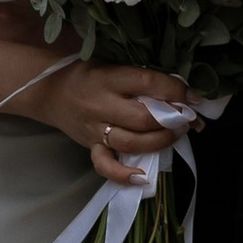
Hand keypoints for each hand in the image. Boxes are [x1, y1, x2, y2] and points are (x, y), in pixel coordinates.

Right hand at [25, 56, 200, 184]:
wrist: (49, 90)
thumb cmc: (88, 74)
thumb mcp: (112, 64)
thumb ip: (139, 77)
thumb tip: (180, 91)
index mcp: (108, 78)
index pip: (147, 83)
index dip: (174, 91)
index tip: (193, 97)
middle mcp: (101, 105)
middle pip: (142, 118)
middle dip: (171, 120)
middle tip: (187, 119)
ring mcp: (94, 130)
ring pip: (130, 143)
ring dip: (159, 141)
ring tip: (176, 135)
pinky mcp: (90, 147)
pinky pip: (105, 166)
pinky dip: (123, 175)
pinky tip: (143, 177)